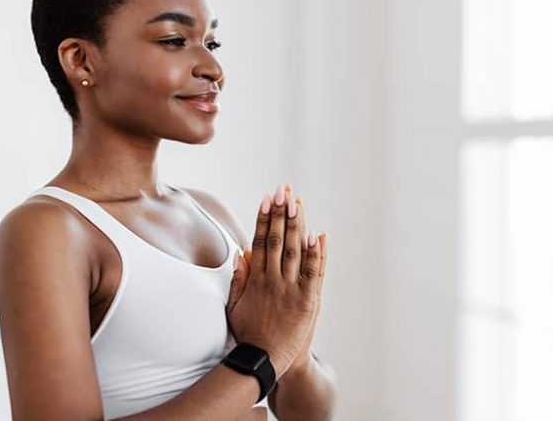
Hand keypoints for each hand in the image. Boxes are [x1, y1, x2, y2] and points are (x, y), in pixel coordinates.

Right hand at [226, 184, 325, 374]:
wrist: (263, 361)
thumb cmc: (248, 334)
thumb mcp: (235, 306)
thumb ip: (239, 278)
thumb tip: (240, 252)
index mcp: (256, 279)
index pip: (259, 241)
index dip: (263, 218)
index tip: (266, 198)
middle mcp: (272, 280)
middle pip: (276, 239)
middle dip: (280, 213)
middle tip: (283, 190)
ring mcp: (290, 289)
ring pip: (293, 251)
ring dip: (296, 225)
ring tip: (297, 202)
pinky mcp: (307, 301)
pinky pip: (312, 272)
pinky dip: (315, 253)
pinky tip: (317, 234)